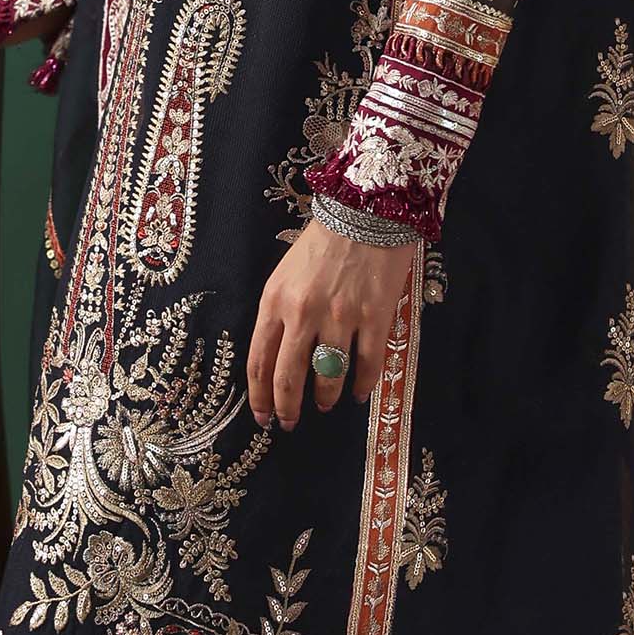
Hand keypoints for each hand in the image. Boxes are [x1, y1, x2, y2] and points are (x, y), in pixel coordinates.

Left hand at [249, 210, 417, 428]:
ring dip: (324, 399)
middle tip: (289, 424)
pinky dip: (361, 386)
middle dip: (287, 409)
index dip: (259, 397)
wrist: (366, 210)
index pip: (258, 362)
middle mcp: (303, 313)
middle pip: (288, 378)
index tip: (263, 417)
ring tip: (325, 404)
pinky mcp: (374, 317)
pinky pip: (367, 366)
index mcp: (275, 302)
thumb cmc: (322, 242)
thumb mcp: (284, 275)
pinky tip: (357, 394)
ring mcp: (341, 317)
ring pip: (328, 377)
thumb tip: (276, 360)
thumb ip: (278, 315)